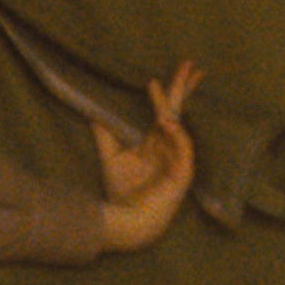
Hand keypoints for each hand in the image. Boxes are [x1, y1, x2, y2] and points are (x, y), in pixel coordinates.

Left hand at [93, 60, 201, 252]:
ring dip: (173, 107)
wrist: (126, 219)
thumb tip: (93, 110)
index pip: (163, 112)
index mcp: (154, 142)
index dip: (165, 93)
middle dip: (184, 89)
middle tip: (190, 66)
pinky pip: (183, 148)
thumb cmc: (121, 191)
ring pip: (179, 126)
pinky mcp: (183, 172)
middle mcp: (168, 146)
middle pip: (178, 112)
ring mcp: (178, 158)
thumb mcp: (110, 155)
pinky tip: (166, 121)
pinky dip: (176, 134)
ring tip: (165, 88)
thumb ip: (105, 133)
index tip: (159, 75)